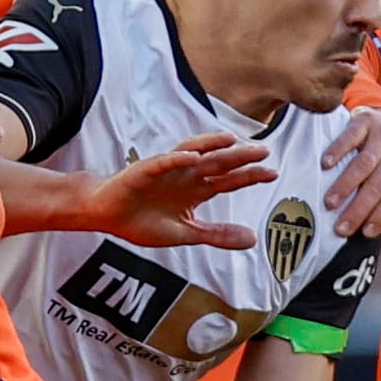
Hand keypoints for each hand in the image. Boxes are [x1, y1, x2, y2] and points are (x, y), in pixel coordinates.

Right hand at [89, 133, 272, 249]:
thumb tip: (253, 240)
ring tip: (230, 141)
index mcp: (196, 190)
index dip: (250, 176)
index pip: (229, 181)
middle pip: (218, 164)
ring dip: (211, 146)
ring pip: (193, 154)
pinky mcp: (145, 171)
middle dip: (240, 157)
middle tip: (264, 151)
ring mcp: (166, 171)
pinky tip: (191, 156)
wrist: (107, 215)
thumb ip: (218, 235)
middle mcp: (186, 176)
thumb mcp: (186, 234)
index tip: (274, 173)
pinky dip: (176, 159)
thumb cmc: (143, 221)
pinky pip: (162, 162)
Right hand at [324, 104, 380, 243]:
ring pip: (363, 163)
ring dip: (345, 184)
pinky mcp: (366, 121)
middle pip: (378, 184)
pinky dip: (337, 149)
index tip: (366, 233)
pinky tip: (325, 165)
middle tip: (340, 228)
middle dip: (359, 209)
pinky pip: (350, 136)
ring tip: (329, 203)